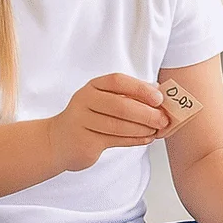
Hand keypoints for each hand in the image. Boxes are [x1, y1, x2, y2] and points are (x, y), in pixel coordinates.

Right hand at [47, 72, 171, 172]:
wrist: (59, 141)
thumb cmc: (89, 118)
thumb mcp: (104, 100)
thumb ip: (129, 95)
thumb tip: (159, 92)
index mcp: (92, 87)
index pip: (117, 81)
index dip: (140, 88)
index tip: (159, 98)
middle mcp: (84, 101)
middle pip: (120, 105)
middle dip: (146, 113)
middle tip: (163, 120)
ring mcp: (82, 122)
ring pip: (118, 126)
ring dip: (142, 129)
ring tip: (157, 131)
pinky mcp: (85, 142)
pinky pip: (115, 140)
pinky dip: (134, 140)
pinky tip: (147, 139)